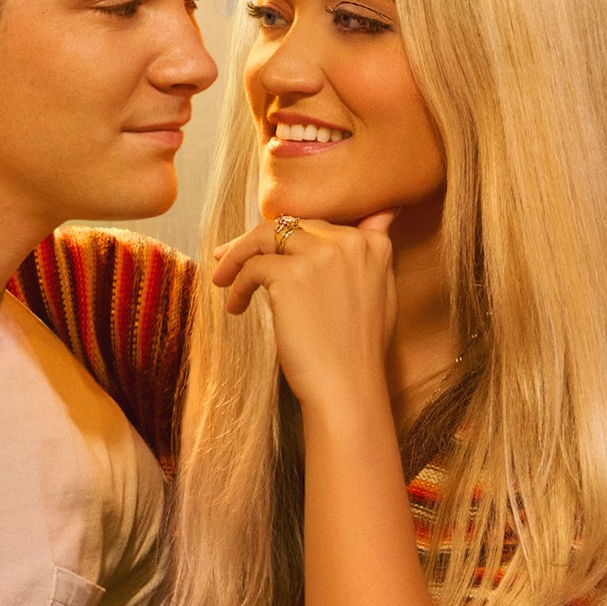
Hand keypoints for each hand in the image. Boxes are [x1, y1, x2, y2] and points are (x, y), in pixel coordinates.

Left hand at [210, 211, 396, 419]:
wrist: (348, 389)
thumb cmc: (357, 353)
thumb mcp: (380, 294)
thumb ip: (371, 257)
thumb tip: (383, 216)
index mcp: (373, 244)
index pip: (322, 223)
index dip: (291, 236)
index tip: (268, 249)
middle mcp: (350, 242)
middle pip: (292, 225)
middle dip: (258, 242)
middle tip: (231, 259)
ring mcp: (320, 255)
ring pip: (265, 234)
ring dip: (238, 255)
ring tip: (223, 278)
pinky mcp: (291, 274)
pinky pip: (252, 266)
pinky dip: (237, 285)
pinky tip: (235, 307)